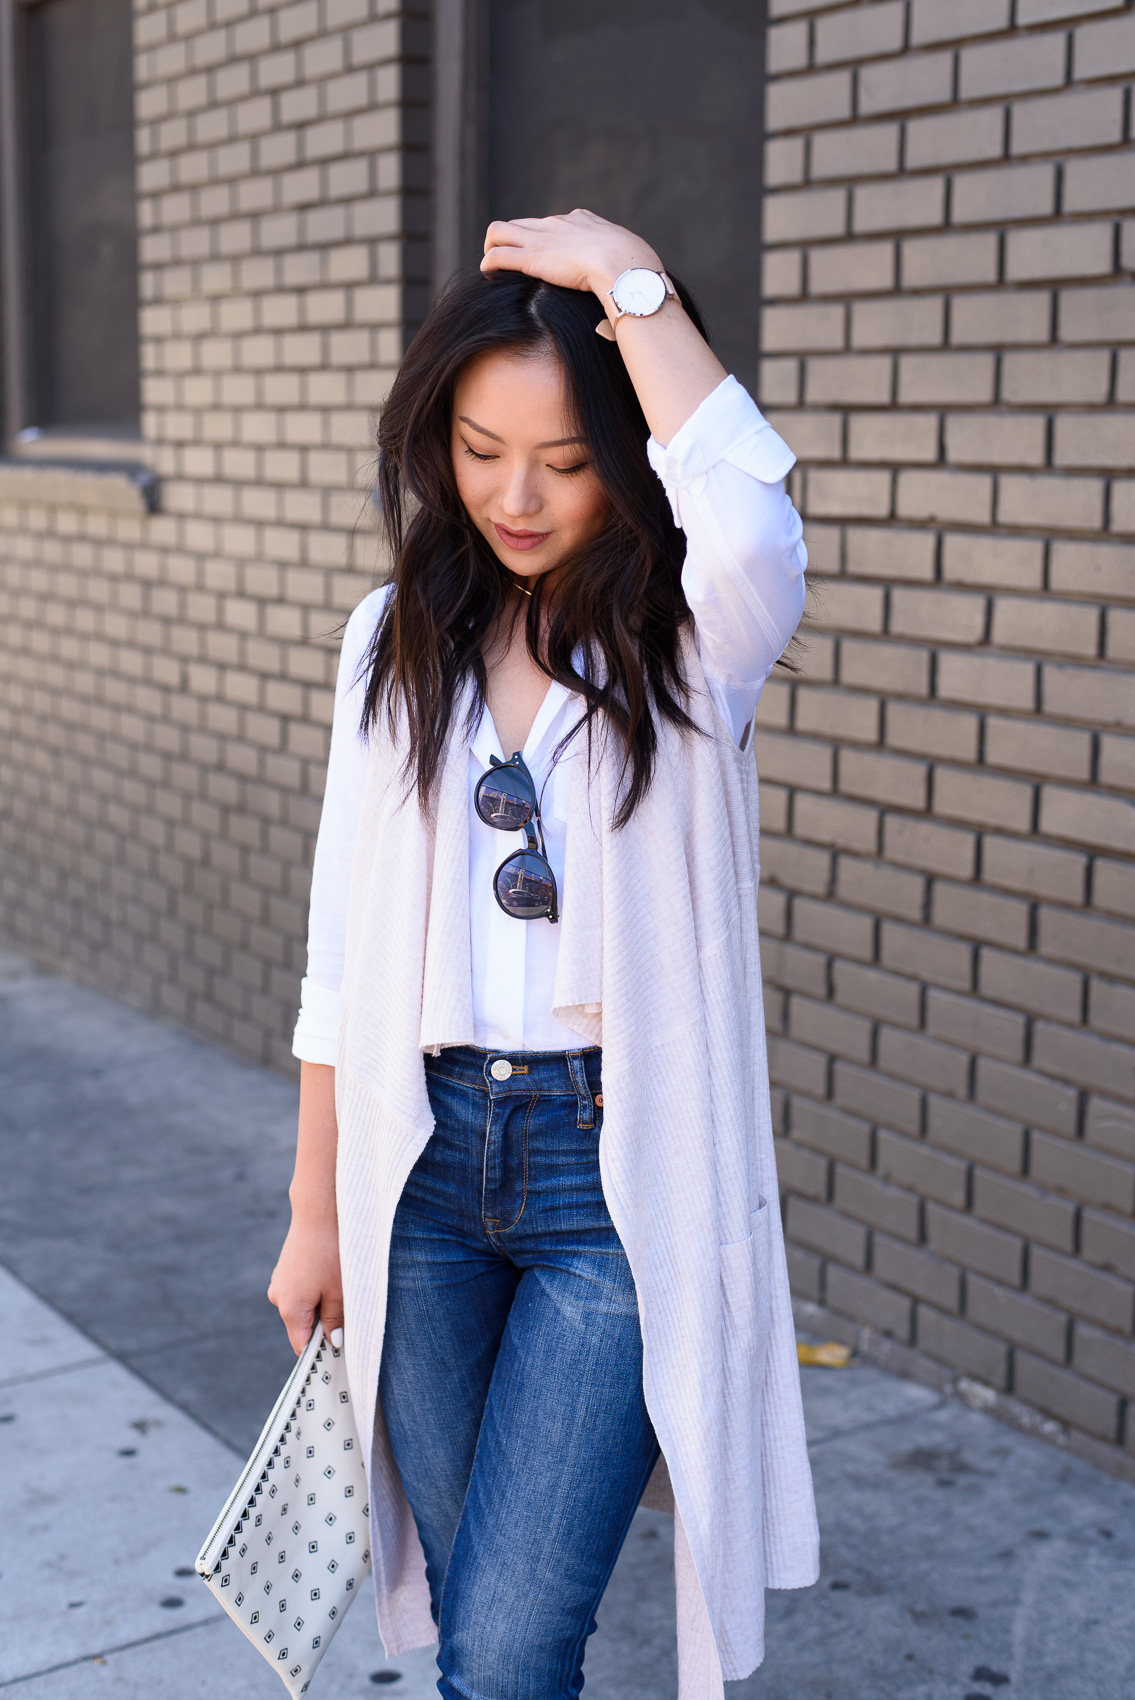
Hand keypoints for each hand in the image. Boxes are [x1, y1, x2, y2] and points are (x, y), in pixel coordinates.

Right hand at [268, 1212, 343, 1355]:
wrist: (320, 1210)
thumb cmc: (331, 1251)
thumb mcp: (339, 1291)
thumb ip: (335, 1321)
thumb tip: (334, 1342)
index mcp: (289, 1309)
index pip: (302, 1346)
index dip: (322, 1352)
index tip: (342, 1353)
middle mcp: (277, 1297)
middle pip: (303, 1326)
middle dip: (325, 1325)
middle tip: (350, 1316)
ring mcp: (280, 1281)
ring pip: (304, 1306)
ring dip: (322, 1304)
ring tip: (341, 1287)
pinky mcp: (286, 1269)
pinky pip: (302, 1290)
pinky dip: (316, 1289)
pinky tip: (332, 1274)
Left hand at [480, 209, 663, 303]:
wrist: (626, 268)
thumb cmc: (636, 271)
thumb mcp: (634, 263)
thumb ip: (627, 271)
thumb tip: (642, 294)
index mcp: (583, 222)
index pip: (555, 222)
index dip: (546, 239)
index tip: (547, 258)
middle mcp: (559, 224)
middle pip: (524, 223)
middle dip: (515, 241)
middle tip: (512, 264)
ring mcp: (543, 239)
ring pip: (500, 230)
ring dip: (492, 247)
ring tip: (494, 267)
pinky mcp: (532, 257)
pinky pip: (498, 255)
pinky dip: (489, 265)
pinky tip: (489, 277)